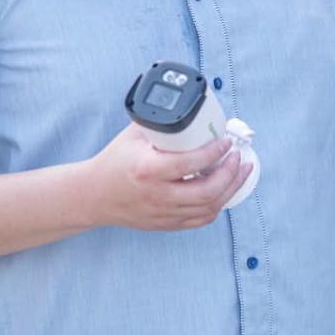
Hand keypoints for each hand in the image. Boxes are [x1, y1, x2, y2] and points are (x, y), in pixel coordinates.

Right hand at [85, 122, 250, 232]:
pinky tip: (225, 191)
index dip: (215, 152)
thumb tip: (188, 110)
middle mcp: (158, 195)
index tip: (225, 141)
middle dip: (231, 174)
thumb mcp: (134, 136)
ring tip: (241, 172)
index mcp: (149, 170)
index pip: (191, 162)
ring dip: (231, 190)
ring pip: (209, 208)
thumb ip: (161, 124)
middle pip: (207, 192)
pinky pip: (200, 219)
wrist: (94, 195)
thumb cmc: (114, 162)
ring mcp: (163, 213)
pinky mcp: (166, 224)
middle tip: (238, 157)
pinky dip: (217, 205)